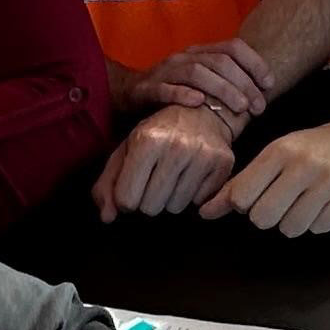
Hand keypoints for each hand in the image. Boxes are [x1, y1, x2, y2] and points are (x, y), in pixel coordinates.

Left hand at [93, 103, 237, 220]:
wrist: (203, 111)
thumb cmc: (159, 132)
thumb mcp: (127, 149)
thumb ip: (108, 183)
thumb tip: (107, 217)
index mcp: (147, 140)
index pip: (127, 200)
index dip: (127, 198)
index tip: (134, 185)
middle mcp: (176, 147)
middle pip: (151, 208)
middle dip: (149, 199)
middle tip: (155, 180)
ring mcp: (202, 155)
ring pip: (175, 208)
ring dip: (171, 198)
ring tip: (175, 176)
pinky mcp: (222, 164)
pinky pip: (199, 202)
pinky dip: (193, 194)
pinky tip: (192, 175)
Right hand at [129, 40, 275, 130]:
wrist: (126, 93)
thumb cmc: (173, 91)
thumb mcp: (201, 82)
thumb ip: (226, 83)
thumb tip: (261, 96)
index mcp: (200, 53)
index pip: (233, 47)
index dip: (255, 63)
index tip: (270, 85)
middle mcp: (184, 57)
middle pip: (220, 62)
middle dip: (244, 84)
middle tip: (258, 107)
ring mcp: (164, 72)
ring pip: (196, 73)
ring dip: (222, 89)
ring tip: (239, 108)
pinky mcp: (146, 89)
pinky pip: (164, 89)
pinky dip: (182, 94)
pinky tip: (198, 103)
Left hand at [203, 107, 329, 237]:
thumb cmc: (312, 148)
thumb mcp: (275, 155)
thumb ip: (240, 184)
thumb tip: (204, 212)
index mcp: (280, 151)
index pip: (242, 196)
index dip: (244, 204)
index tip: (257, 196)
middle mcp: (303, 165)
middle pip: (263, 218)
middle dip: (268, 215)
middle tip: (281, 201)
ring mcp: (329, 182)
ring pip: (291, 228)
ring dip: (293, 221)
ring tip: (303, 202)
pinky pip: (318, 228)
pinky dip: (316, 222)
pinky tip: (323, 204)